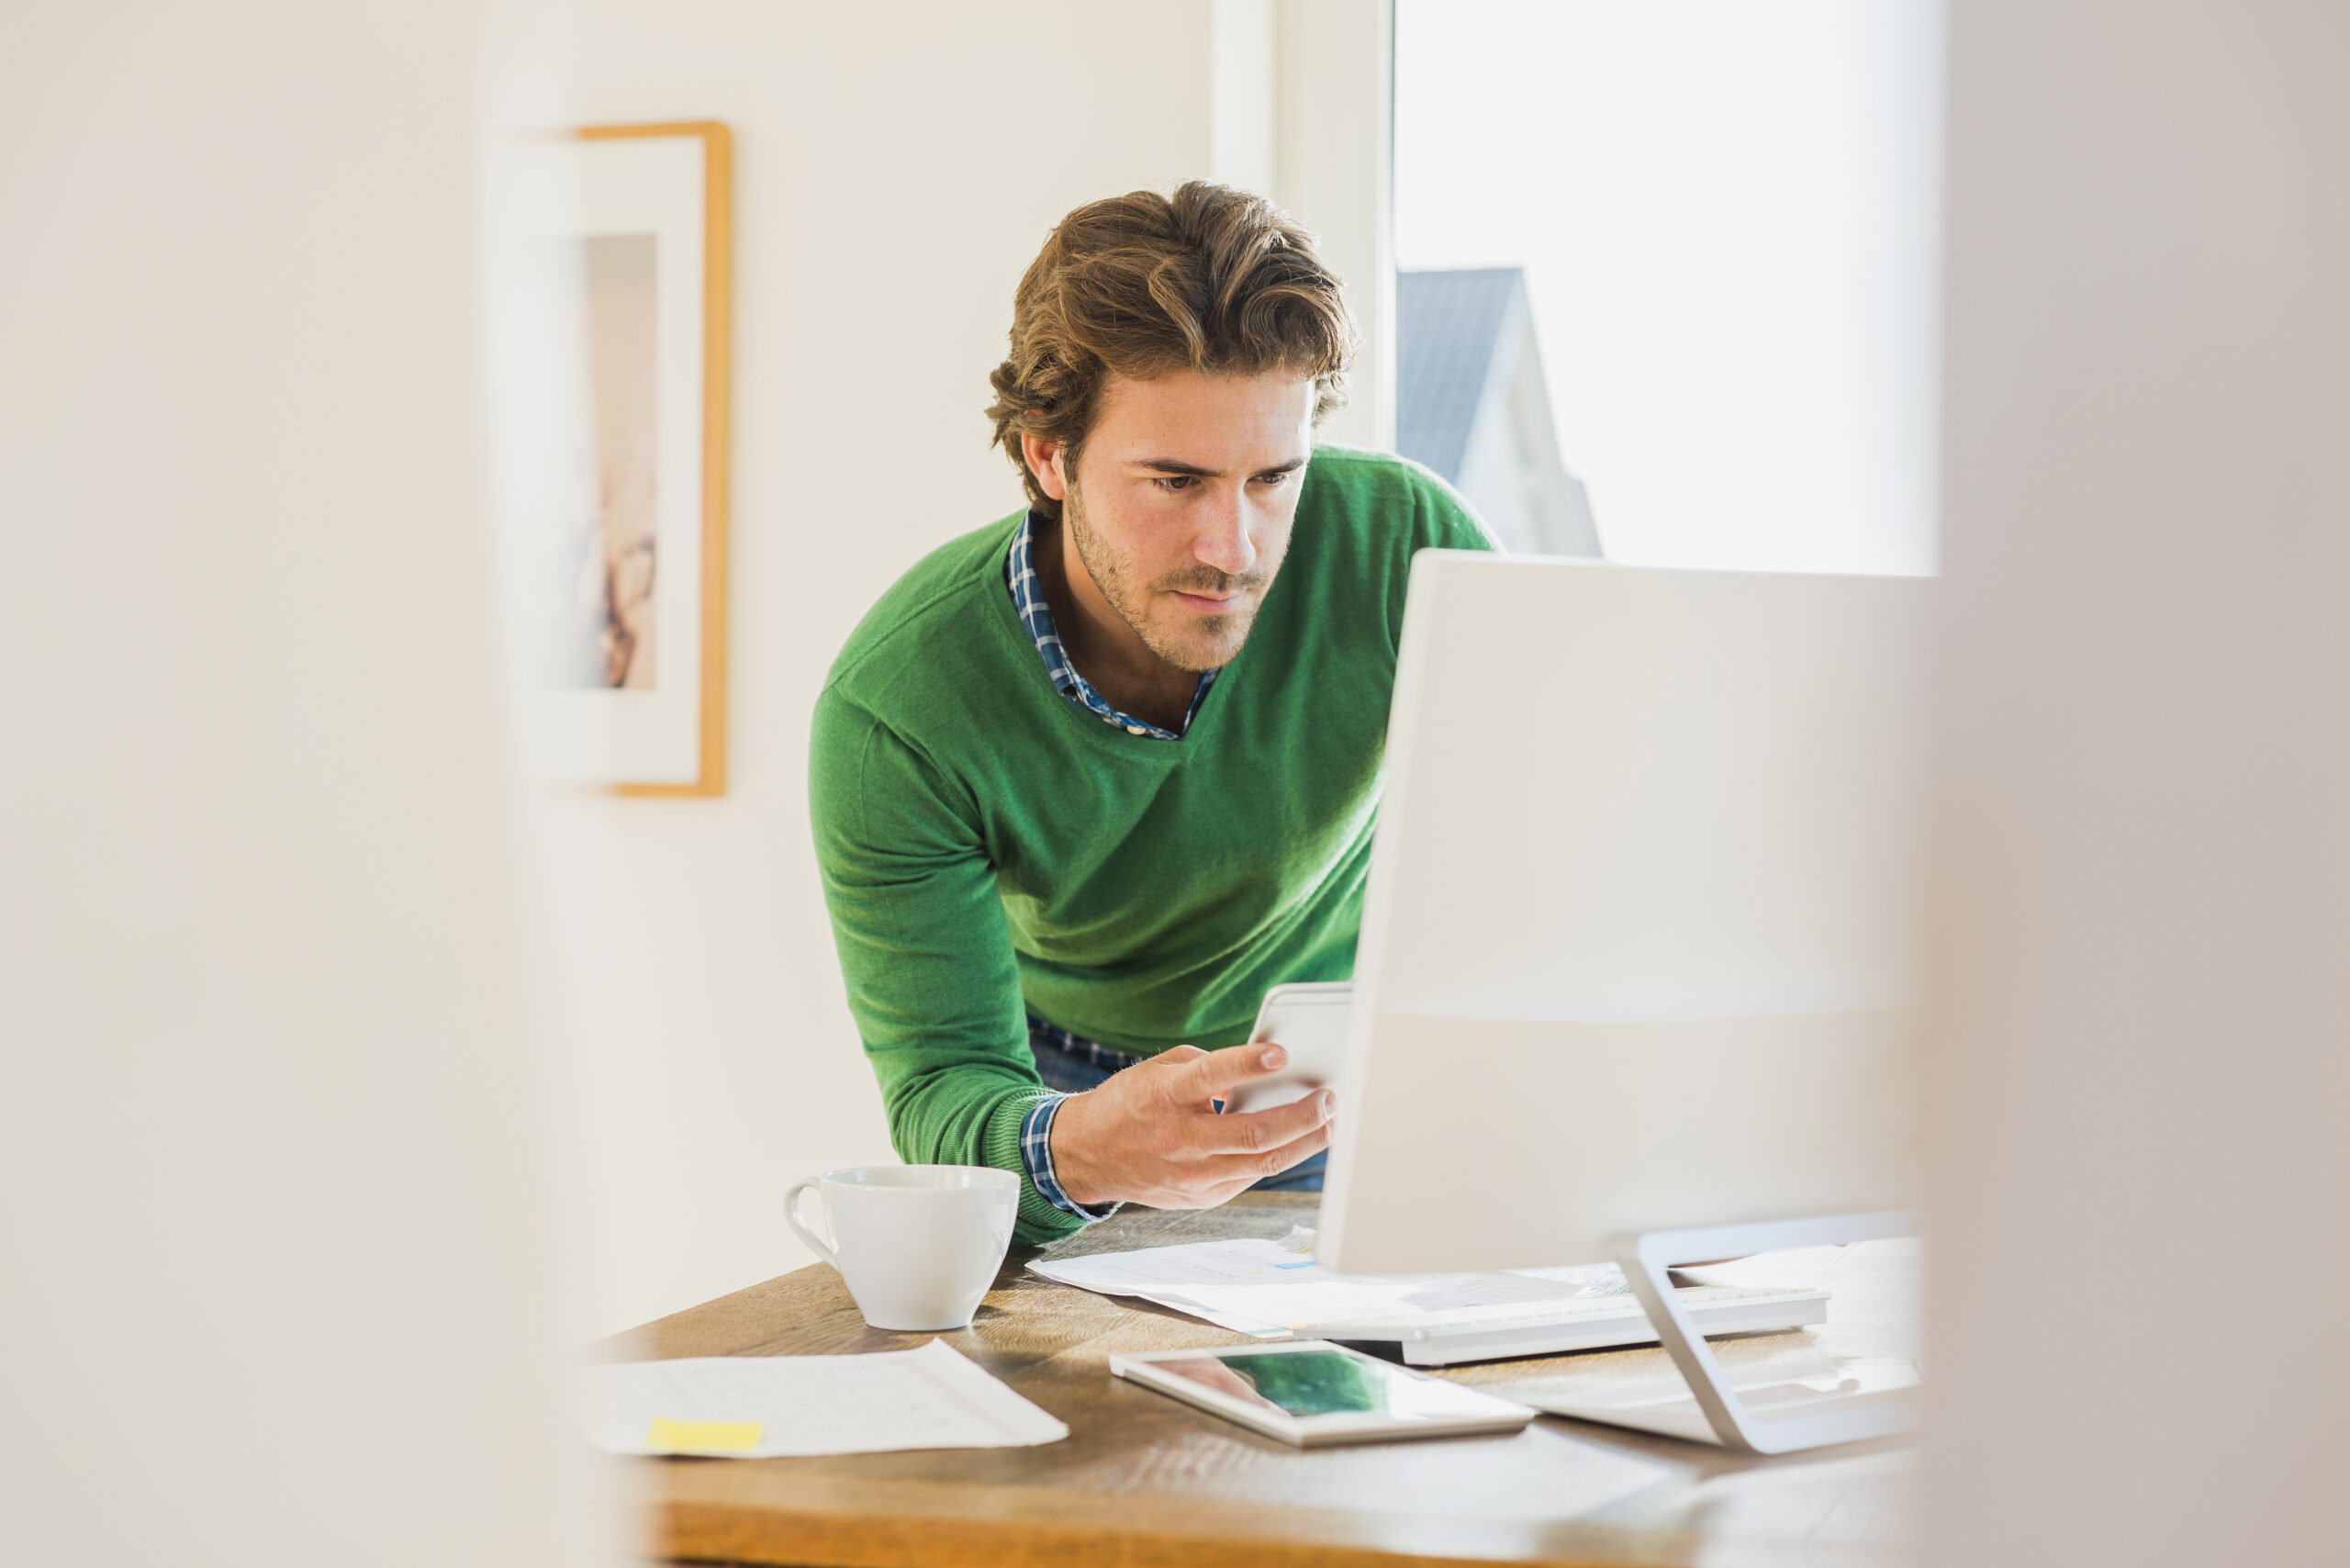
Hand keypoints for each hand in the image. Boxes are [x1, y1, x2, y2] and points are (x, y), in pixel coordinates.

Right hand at [1048, 1041, 1335, 1208]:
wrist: (1088, 1156)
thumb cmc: (1129, 1104)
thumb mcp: (1159, 1070)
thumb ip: (1204, 1065)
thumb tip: (1258, 1071)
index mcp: (1164, 1097)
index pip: (1211, 1077)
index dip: (1247, 1064)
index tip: (1282, 1053)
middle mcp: (1180, 1140)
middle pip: (1253, 1133)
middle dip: (1302, 1116)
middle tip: (1330, 1098)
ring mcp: (1192, 1176)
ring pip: (1262, 1163)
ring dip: (1304, 1142)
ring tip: (1331, 1122)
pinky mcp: (1201, 1197)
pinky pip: (1250, 1175)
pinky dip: (1278, 1157)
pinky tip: (1299, 1142)